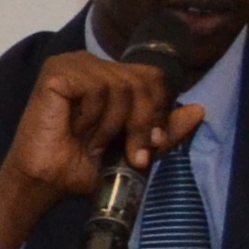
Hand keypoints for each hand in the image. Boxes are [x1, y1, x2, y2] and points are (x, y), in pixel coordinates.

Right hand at [0, 50, 206, 248]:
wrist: (48, 183)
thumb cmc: (83, 167)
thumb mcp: (135, 151)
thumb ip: (165, 131)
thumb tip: (199, 110)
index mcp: (111, 77)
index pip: (154, 77)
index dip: (156, 111)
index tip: (147, 145)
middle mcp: (94, 65)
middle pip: (142, 81)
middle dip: (139, 122)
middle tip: (124, 151)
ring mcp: (74, 65)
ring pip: (120, 85)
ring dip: (110, 123)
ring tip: (90, 140)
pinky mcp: (56, 72)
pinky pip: (94, 87)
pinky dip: (90, 115)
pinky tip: (74, 127)